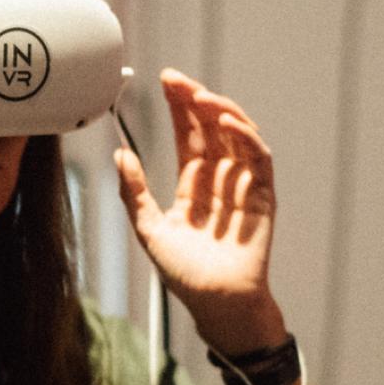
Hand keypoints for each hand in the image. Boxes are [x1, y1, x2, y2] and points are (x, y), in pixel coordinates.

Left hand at [115, 69, 286, 353]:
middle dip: (196, 101)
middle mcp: (220, 180)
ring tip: (199, 97)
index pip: (189, 136)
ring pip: (237, 136)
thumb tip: (119, 153)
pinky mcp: (264, 197)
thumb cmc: (184, 274)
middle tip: (177, 80)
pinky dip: (246, 137)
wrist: (216, 304)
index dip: (179, 109)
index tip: (165, 82)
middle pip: (212, 129)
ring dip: (221, 112)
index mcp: (194, 185)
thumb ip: (134, 192)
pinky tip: (227, 123)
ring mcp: (244, 186)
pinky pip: (259, 159)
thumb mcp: (149, 229)